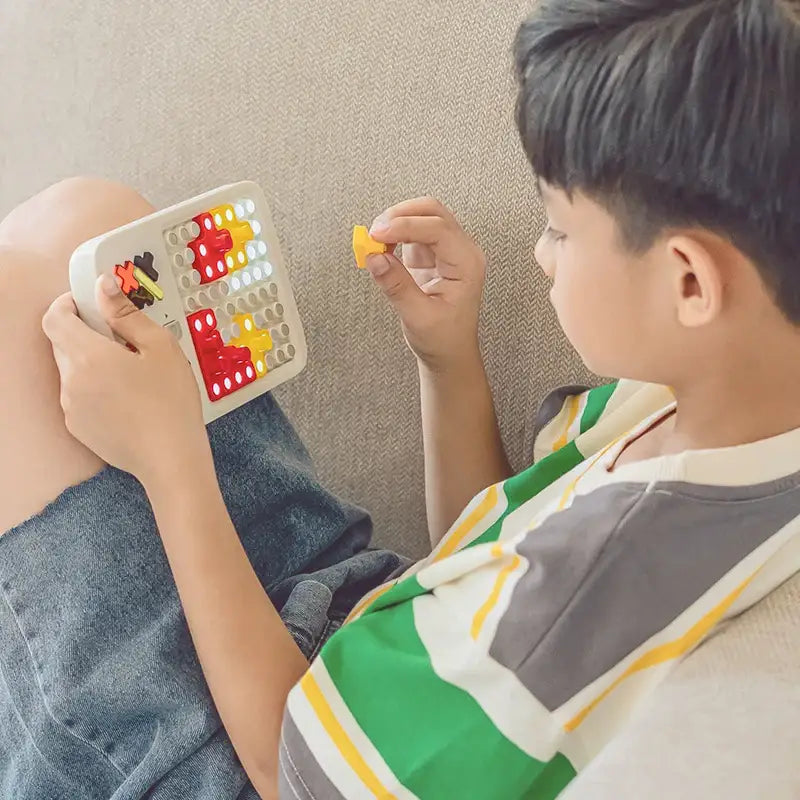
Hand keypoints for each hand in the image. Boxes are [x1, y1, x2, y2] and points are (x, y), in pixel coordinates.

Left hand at [42, 274, 208, 485]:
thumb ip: (126, 314)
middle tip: (121, 339)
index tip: (88, 304)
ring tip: (130, 374)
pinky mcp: (78, 428)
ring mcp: (71, 407)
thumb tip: (103, 285)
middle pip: (62, 344)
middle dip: (84, 334)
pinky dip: (95, 389)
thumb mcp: (161, 347)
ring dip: (91, 363)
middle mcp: (70, 381)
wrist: (171, 459)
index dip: (66, 305)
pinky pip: (79, 397)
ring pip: (72, 372)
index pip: (54, 318)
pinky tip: (127, 400)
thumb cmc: (171, 401)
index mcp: (88, 355)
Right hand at [365, 197, 485, 371]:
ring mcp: (446, 250)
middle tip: (374, 233)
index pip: (437, 229)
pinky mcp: (431, 254)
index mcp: (467, 264)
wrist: (449, 353)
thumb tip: (375, 257)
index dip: (404, 226)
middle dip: (400, 216)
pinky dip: (393, 234)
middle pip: (432, 211)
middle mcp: (461, 251)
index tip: (377, 234)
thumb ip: (396, 286)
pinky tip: (380, 248)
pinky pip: (411, 232)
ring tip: (374, 242)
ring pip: (421, 216)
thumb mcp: (418, 317)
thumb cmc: (443, 339)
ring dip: (395, 222)